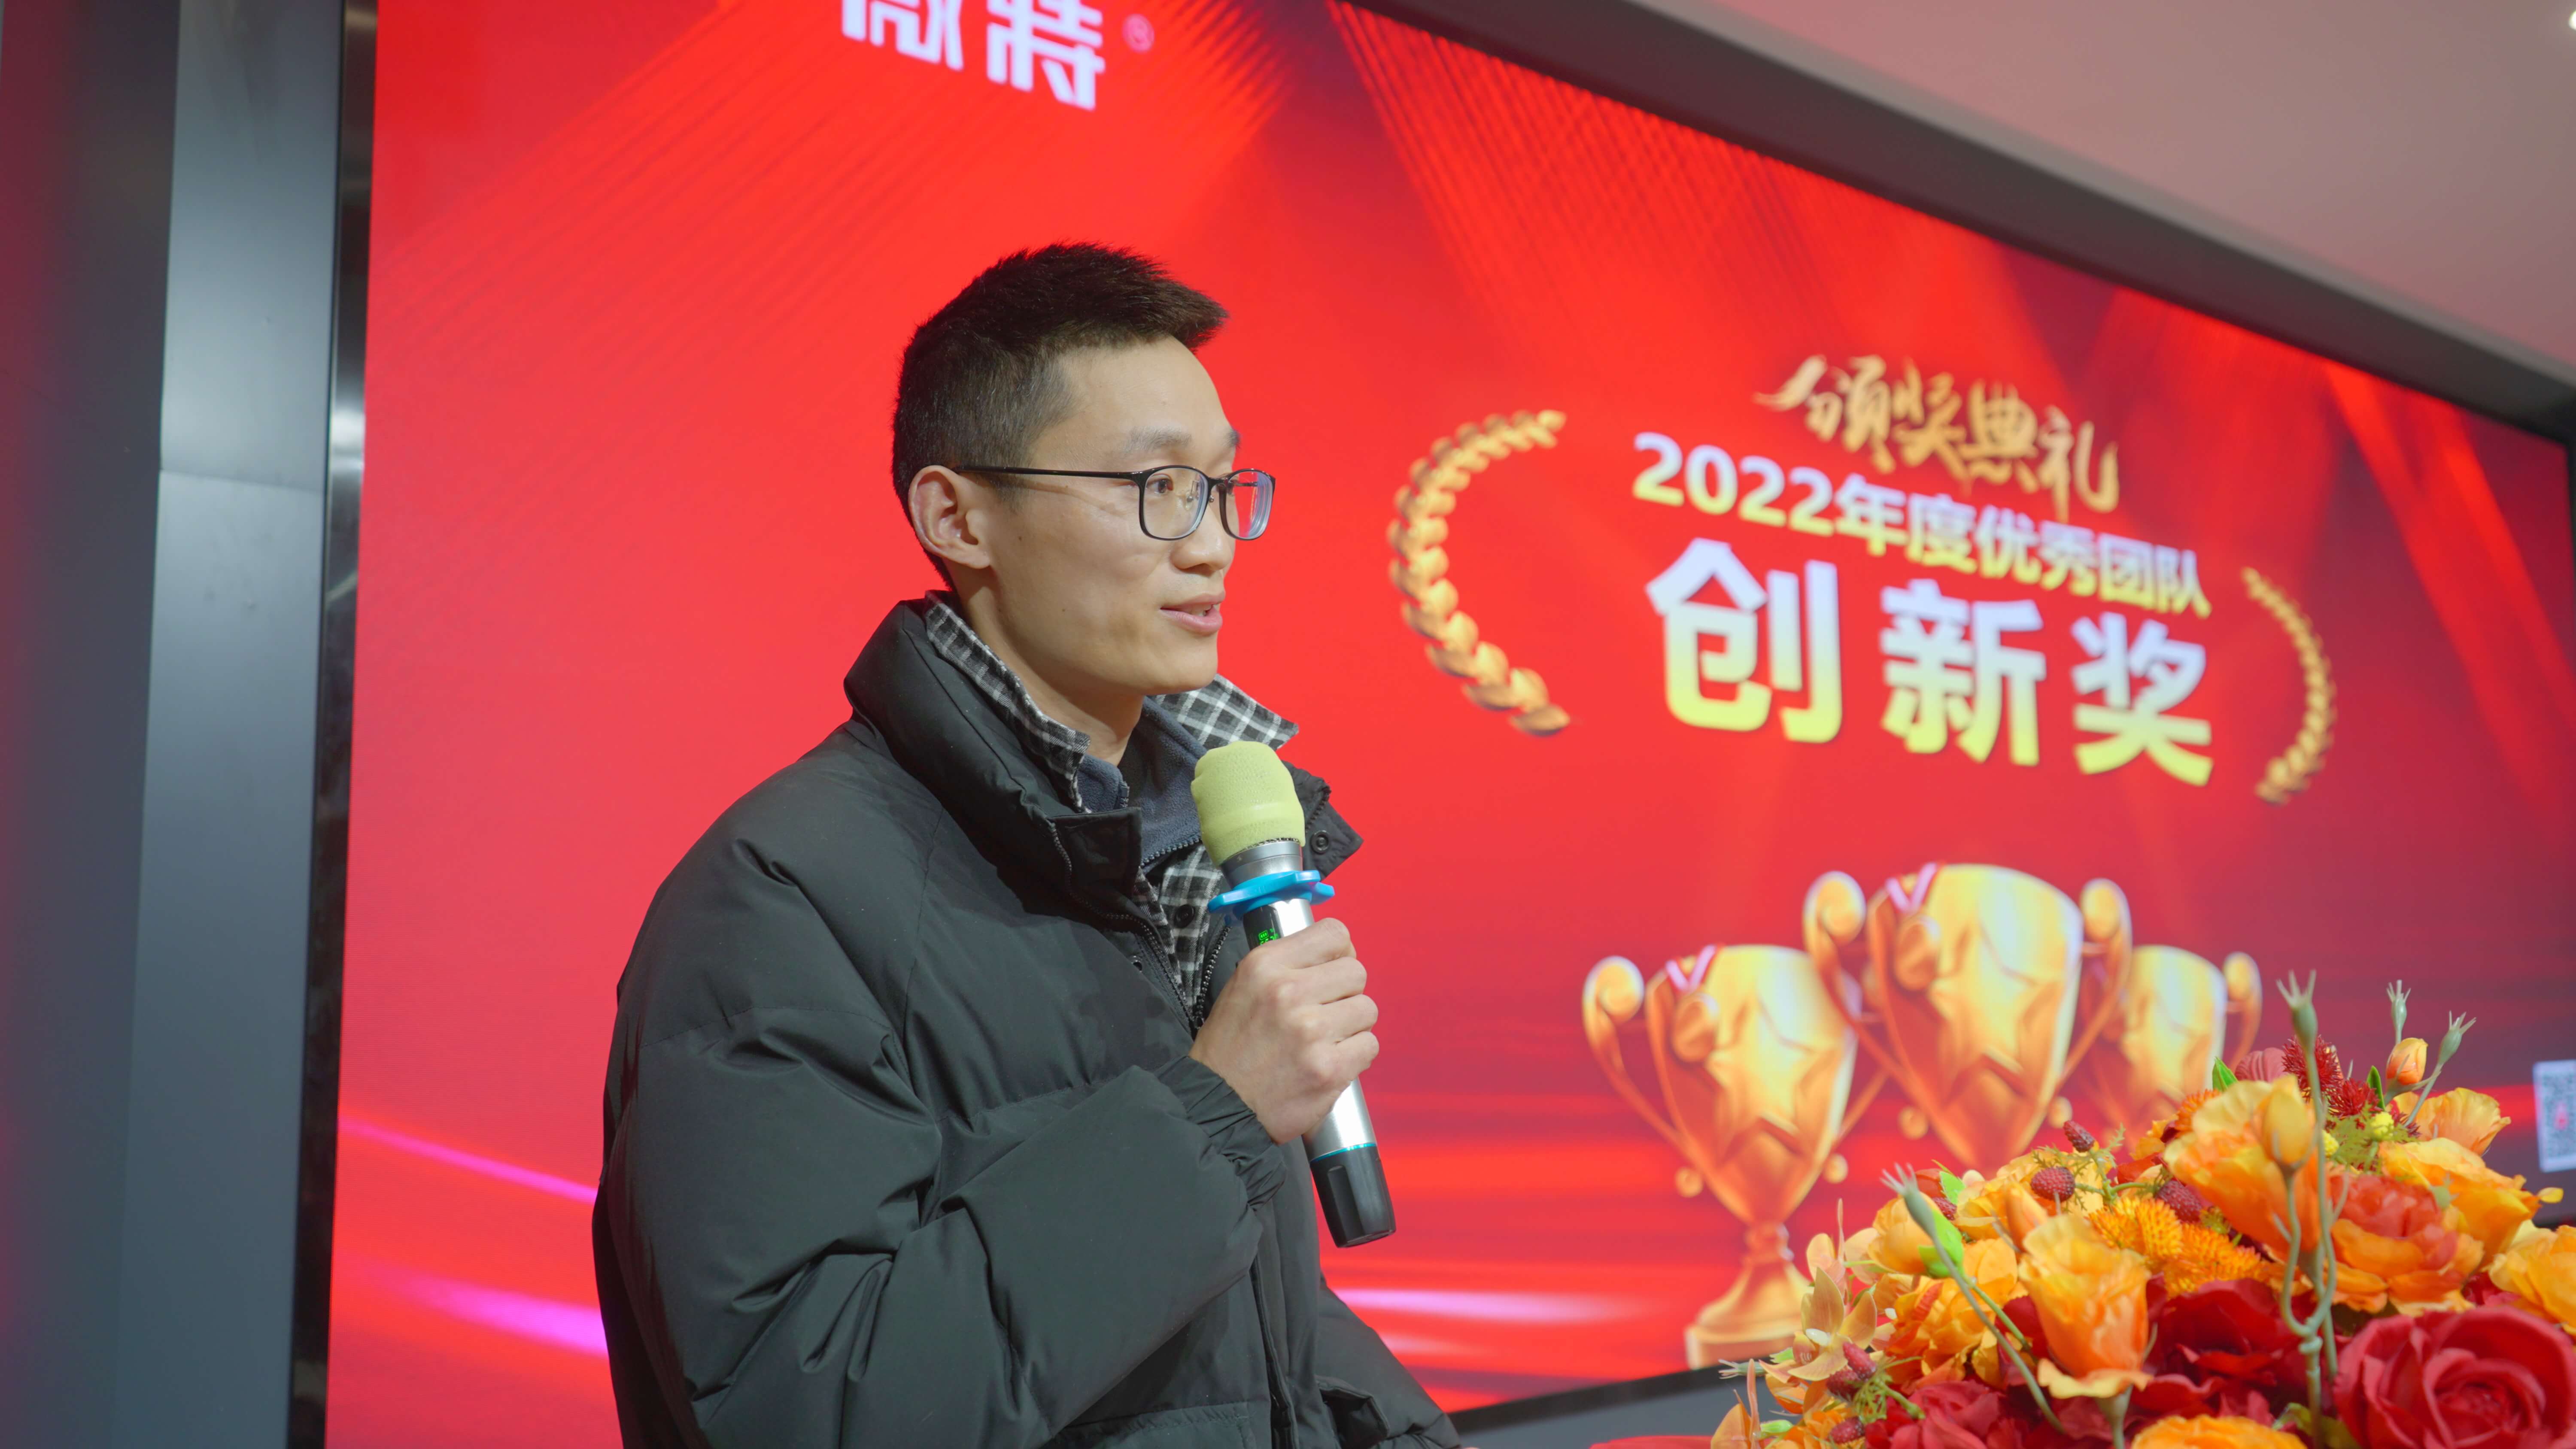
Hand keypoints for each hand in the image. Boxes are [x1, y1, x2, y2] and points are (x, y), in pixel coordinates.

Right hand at [1189, 917, 1378, 1142]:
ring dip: (1351, 1026)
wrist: (1218, 1104)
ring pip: (1367, 1009)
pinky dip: (1354, 1056)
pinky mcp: (1329, 1068)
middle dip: (1345, 993)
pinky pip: (1369, 1046)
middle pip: (1356, 972)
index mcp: (1265, 965)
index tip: (1332, 971)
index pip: (1333, 934)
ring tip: (1323, 1041)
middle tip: (1324, 1014)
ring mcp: (1311, 1031)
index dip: (1340, 952)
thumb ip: (1288, 965)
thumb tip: (1336, 955)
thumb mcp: (1244, 986)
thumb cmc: (1232, 1048)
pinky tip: (1328, 1062)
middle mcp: (1289, 992)